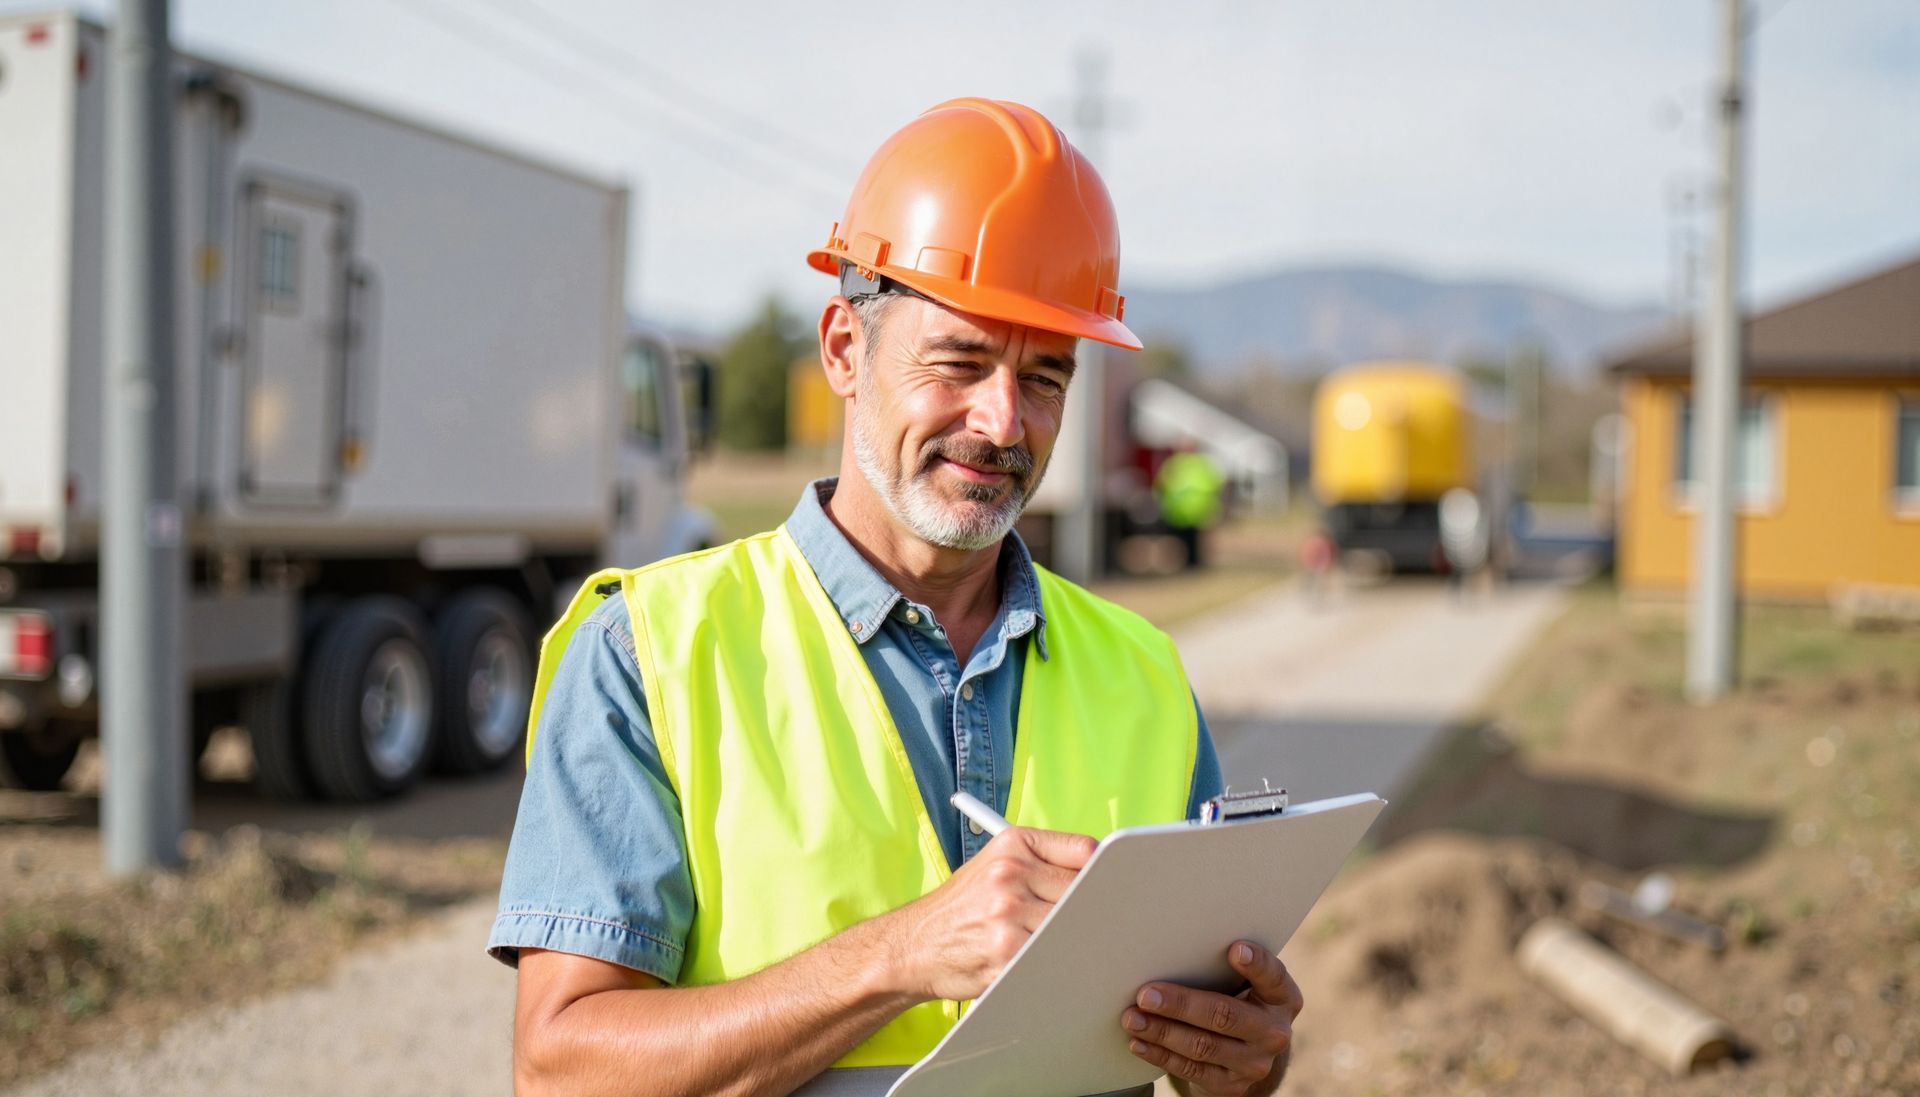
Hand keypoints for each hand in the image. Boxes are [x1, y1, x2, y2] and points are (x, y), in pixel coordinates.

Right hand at [883, 826, 1096, 1001]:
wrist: (913, 945)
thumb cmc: (961, 908)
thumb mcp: (994, 866)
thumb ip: (1042, 864)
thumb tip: (1103, 875)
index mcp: (1013, 844)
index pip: (1085, 851)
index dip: (1103, 873)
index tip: (1112, 887)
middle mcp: (1010, 873)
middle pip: (1085, 889)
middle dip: (1093, 909)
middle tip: (1103, 922)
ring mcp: (1009, 913)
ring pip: (1074, 925)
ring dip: (1080, 938)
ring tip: (1074, 943)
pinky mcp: (1008, 952)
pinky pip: (1055, 954)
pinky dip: (1061, 960)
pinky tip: (1053, 961)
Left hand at [1120, 941, 1302, 1096]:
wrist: (1248, 1052)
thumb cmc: (1238, 1001)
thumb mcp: (1246, 984)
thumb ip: (1224, 968)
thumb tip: (1171, 950)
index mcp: (1282, 997)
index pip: (1273, 976)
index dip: (1257, 964)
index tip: (1235, 950)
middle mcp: (1274, 1032)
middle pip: (1225, 1015)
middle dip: (1181, 1005)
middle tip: (1146, 995)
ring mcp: (1255, 1063)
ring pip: (1202, 1045)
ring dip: (1162, 1031)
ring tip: (1132, 1018)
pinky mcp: (1232, 1085)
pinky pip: (1191, 1070)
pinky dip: (1160, 1054)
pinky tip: (1139, 1042)